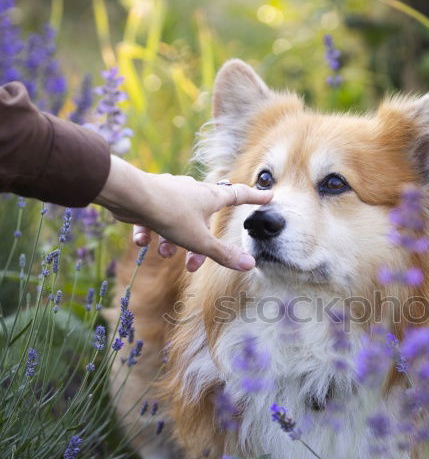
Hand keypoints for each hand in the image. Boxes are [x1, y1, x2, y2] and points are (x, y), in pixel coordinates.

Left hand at [95, 155, 270, 271]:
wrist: (131, 196)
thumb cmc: (170, 214)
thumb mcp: (199, 240)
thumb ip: (223, 254)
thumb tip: (250, 265)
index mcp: (210, 197)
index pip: (239, 195)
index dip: (254, 198)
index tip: (268, 196)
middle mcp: (193, 192)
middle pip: (205, 219)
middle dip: (199, 245)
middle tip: (192, 266)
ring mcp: (171, 192)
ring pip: (178, 220)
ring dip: (172, 241)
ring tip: (164, 253)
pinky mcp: (150, 198)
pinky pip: (153, 217)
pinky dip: (149, 231)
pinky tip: (142, 241)